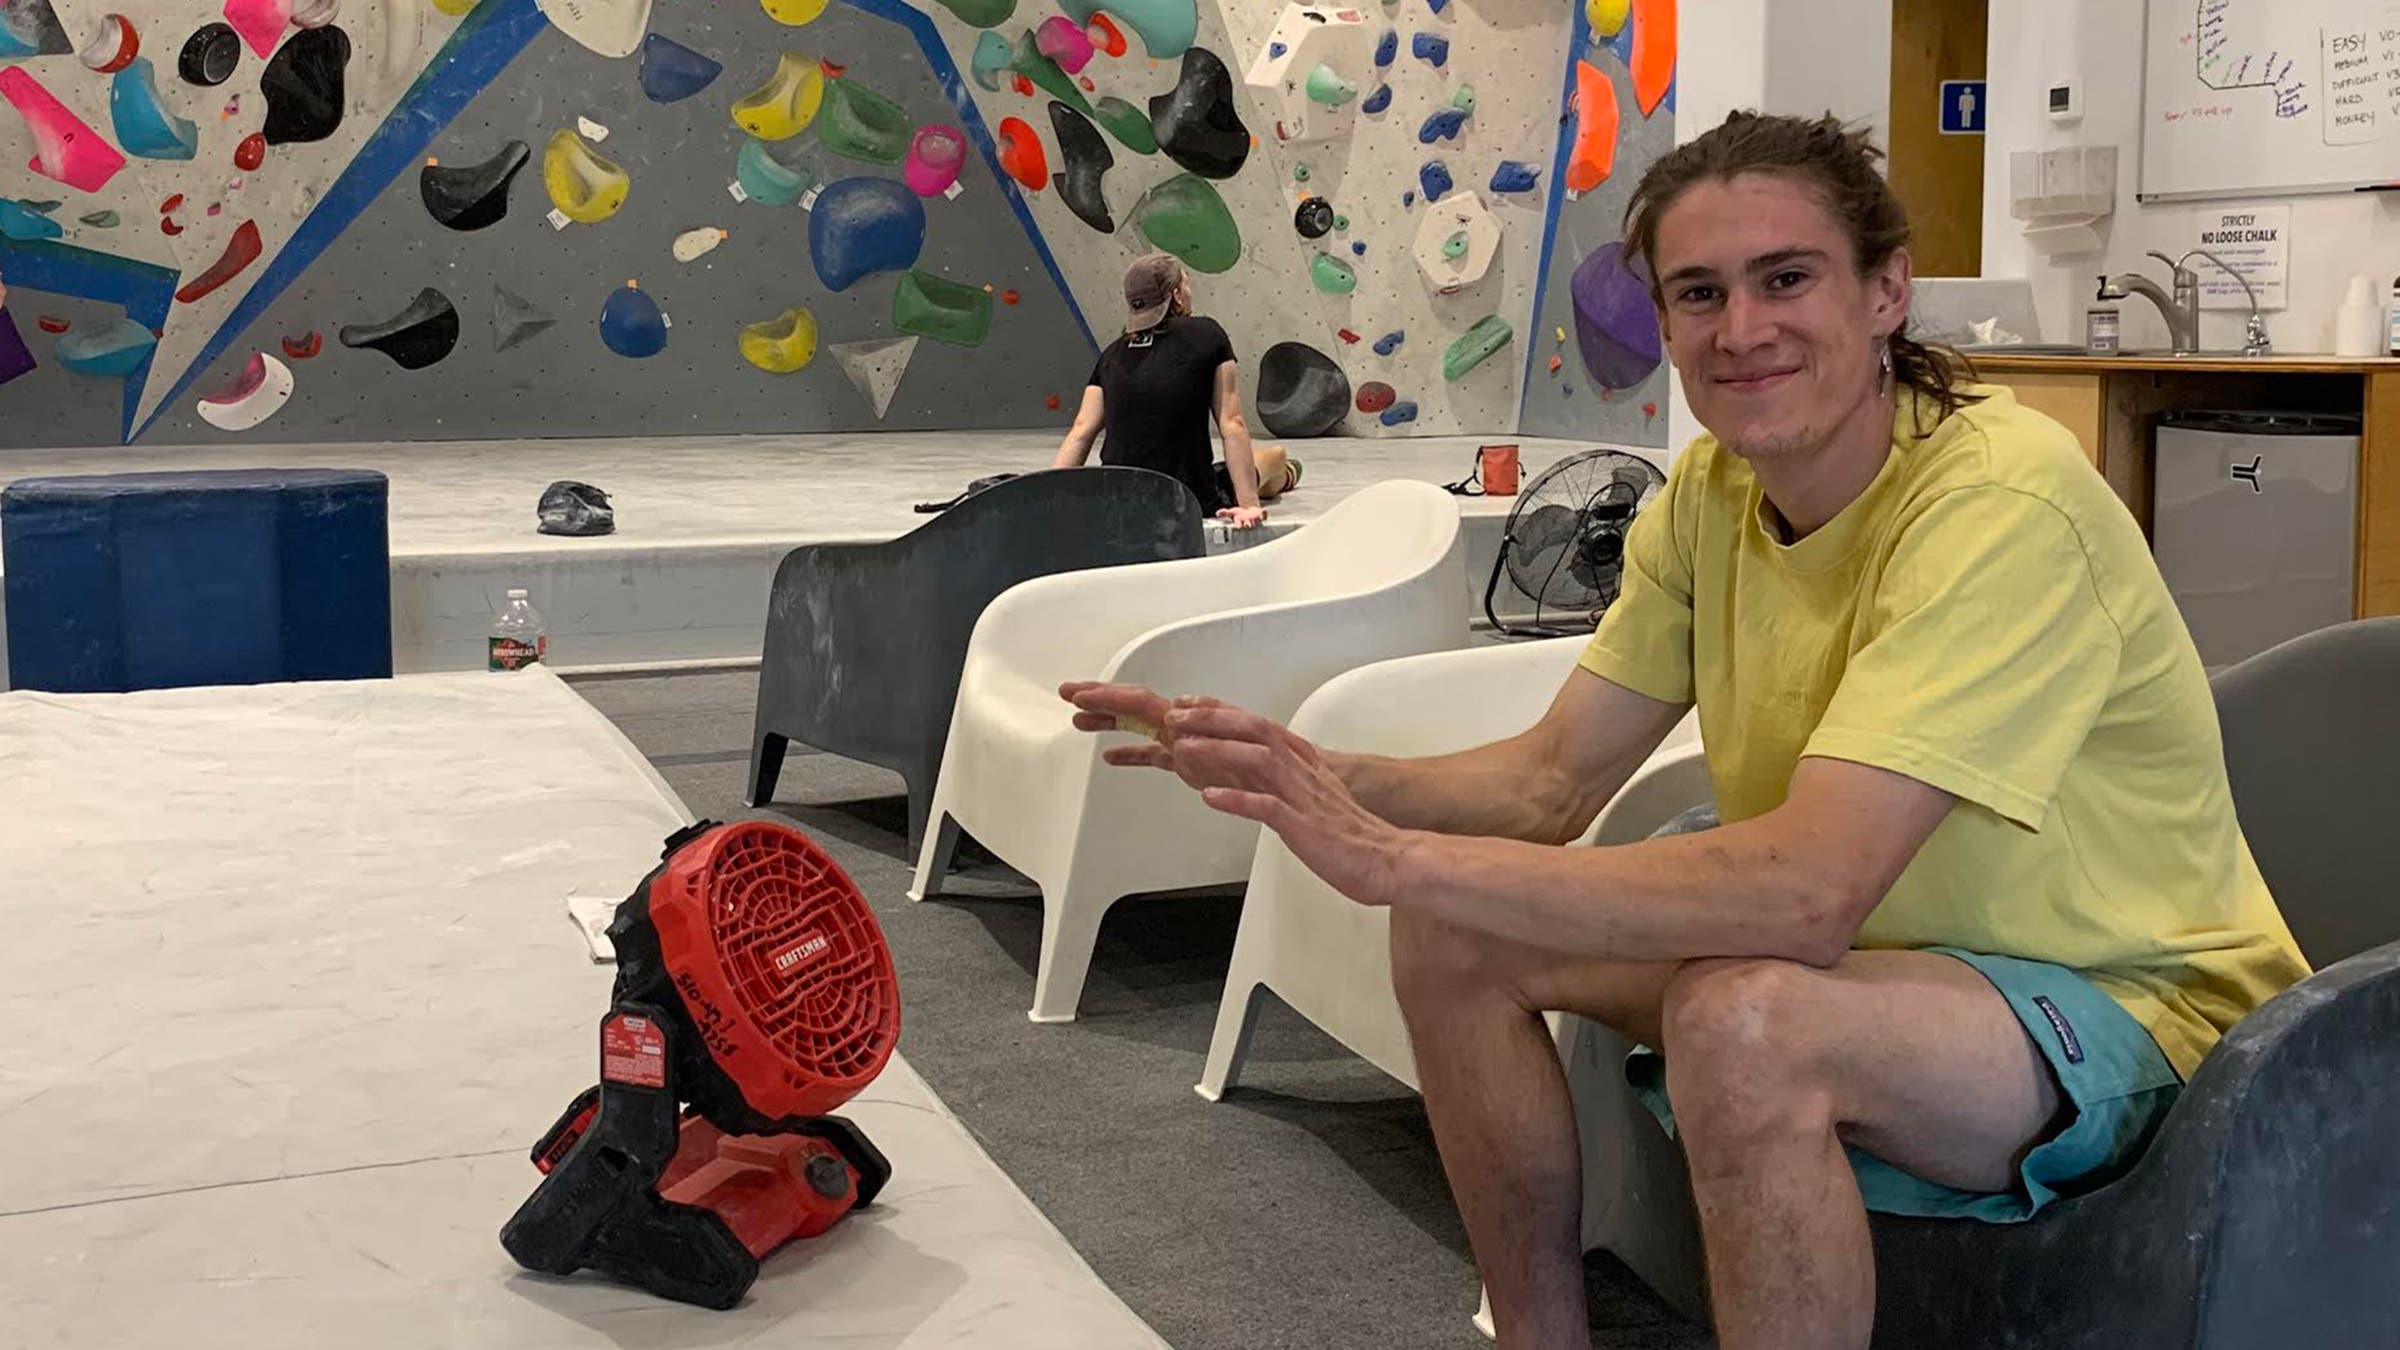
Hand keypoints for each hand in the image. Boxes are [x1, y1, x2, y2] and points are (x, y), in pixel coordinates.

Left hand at [1058, 681, 1415, 906]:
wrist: (1387, 860)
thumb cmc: (1343, 834)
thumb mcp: (1300, 799)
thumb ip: (1268, 783)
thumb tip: (1233, 777)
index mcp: (1296, 760)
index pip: (1250, 723)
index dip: (1213, 711)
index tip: (1179, 704)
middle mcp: (1298, 769)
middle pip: (1250, 728)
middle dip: (1209, 717)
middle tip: (1171, 715)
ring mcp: (1301, 795)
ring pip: (1257, 758)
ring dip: (1218, 748)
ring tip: (1183, 745)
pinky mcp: (1305, 825)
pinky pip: (1268, 808)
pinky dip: (1238, 800)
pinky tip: (1212, 798)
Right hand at [1216, 505, 1265, 529]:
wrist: (1250, 513)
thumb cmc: (1240, 515)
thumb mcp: (1232, 512)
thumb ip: (1225, 513)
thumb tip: (1217, 513)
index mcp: (1240, 523)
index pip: (1239, 525)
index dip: (1238, 525)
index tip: (1238, 526)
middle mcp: (1248, 523)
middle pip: (1248, 525)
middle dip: (1248, 525)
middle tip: (1247, 524)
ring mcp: (1256, 521)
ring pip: (1256, 522)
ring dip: (1256, 520)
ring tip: (1257, 517)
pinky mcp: (1261, 517)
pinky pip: (1264, 516)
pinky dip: (1264, 513)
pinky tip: (1264, 510)